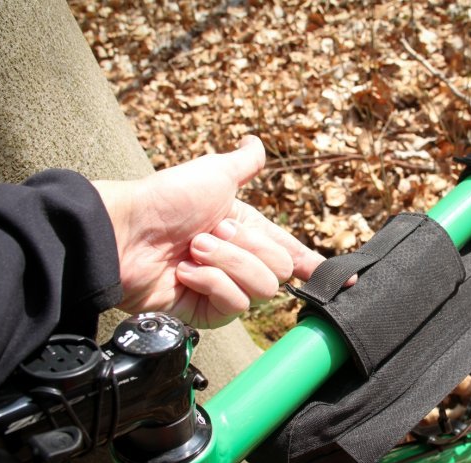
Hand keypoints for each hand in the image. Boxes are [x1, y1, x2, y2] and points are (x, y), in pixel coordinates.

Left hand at [93, 136, 324, 327]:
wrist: (125, 233)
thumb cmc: (166, 199)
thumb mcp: (214, 172)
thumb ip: (243, 162)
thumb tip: (256, 141)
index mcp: (247, 231)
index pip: (290, 252)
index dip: (314, 266)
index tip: (345, 280)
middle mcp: (239, 262)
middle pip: (280, 269)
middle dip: (247, 247)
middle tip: (211, 233)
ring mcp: (223, 288)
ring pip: (262, 288)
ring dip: (226, 262)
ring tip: (193, 251)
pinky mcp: (207, 313)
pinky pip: (235, 305)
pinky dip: (211, 282)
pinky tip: (186, 273)